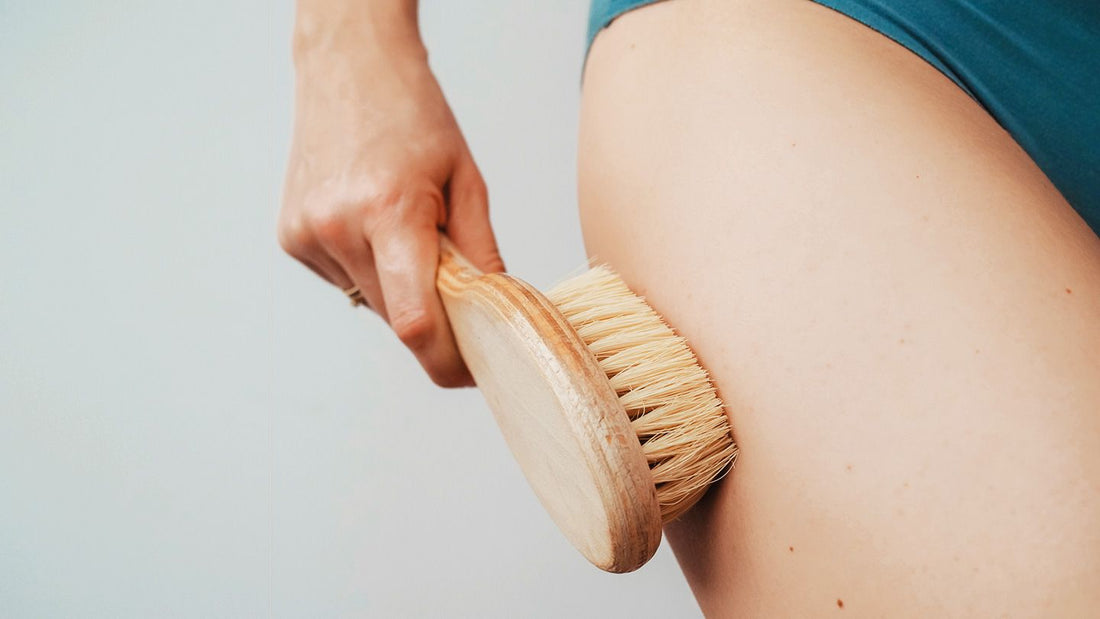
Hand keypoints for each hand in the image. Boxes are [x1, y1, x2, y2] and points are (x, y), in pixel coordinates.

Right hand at [278, 30, 503, 387]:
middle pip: (396, 318)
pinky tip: (374, 225)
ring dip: (400, 291)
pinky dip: (370, 270)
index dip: (447, 362)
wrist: (348, 67)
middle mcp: (338, 228)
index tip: (472, 372)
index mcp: (388, 212)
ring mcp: (307, 235)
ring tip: (406, 230)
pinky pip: (345, 281)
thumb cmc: (413, 115)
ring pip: (370, 302)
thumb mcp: (465, 178)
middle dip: (433, 321)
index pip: (416, 321)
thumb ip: (480, 252)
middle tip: (460, 292)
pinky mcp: (291, 238)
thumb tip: (498, 313)